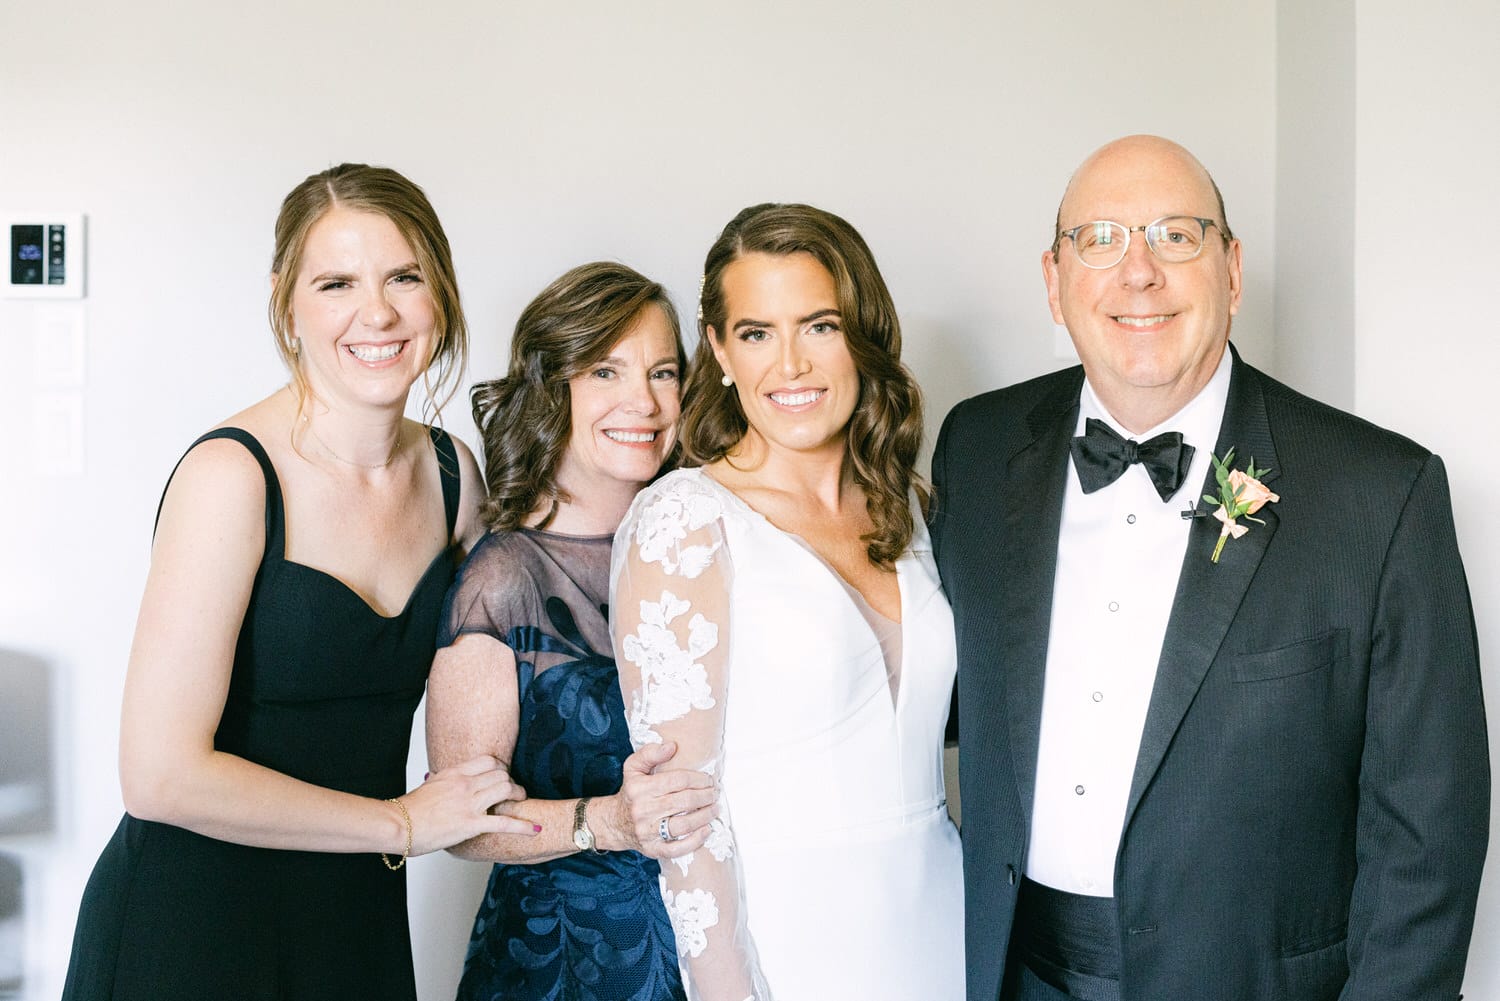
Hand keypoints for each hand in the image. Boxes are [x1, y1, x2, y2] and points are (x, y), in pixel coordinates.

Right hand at [400, 754, 535, 854]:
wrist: (398, 824)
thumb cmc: (408, 810)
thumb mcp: (427, 787)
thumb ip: (439, 781)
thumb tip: (436, 777)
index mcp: (454, 773)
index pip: (488, 761)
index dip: (501, 767)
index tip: (504, 774)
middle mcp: (464, 784)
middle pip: (501, 773)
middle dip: (511, 781)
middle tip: (513, 790)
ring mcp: (469, 803)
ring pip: (506, 789)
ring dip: (518, 794)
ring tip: (522, 800)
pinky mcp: (471, 824)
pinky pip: (504, 823)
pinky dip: (523, 826)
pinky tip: (535, 830)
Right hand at [607, 741, 717, 858]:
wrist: (614, 823)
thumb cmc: (631, 792)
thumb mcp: (633, 768)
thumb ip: (650, 753)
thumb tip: (671, 746)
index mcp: (640, 788)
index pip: (677, 780)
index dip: (698, 779)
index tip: (708, 780)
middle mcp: (643, 810)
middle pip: (683, 802)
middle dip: (705, 796)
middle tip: (715, 793)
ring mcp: (648, 832)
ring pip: (683, 825)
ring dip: (704, 816)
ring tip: (715, 809)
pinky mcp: (652, 849)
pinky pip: (676, 849)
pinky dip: (695, 841)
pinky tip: (706, 830)